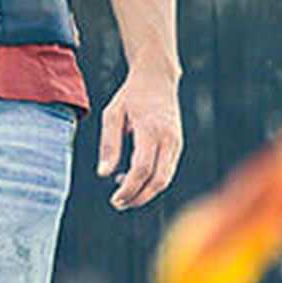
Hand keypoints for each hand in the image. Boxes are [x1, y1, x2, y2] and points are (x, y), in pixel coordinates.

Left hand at [98, 70, 182, 209]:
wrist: (158, 78)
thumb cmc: (131, 96)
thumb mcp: (112, 114)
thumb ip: (109, 144)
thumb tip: (103, 174)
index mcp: (151, 130)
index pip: (142, 169)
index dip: (129, 188)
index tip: (114, 199)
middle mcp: (168, 138)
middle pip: (159, 180)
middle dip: (139, 197)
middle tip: (118, 203)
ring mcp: (176, 143)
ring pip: (166, 179)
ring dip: (145, 192)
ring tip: (122, 193)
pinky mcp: (178, 145)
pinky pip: (167, 171)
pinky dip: (151, 182)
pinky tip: (132, 178)